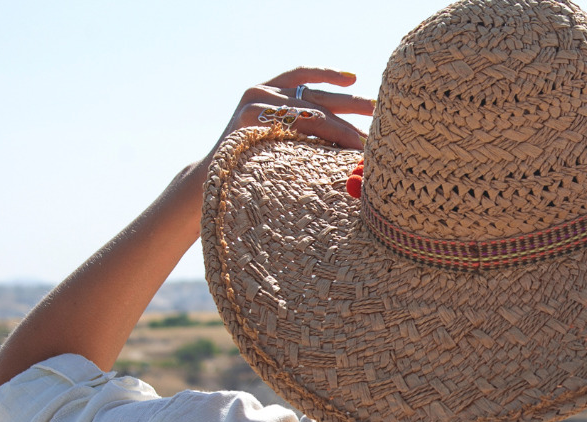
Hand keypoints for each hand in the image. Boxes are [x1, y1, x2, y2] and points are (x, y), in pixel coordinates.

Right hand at [216, 66, 375, 150]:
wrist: (208, 182)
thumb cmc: (245, 165)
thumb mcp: (271, 139)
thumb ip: (296, 128)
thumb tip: (347, 135)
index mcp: (265, 92)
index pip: (300, 74)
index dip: (328, 74)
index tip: (354, 79)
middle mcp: (260, 92)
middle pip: (314, 95)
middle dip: (350, 104)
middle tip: (378, 110)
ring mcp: (255, 105)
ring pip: (311, 113)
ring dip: (342, 129)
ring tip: (364, 142)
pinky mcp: (251, 120)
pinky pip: (297, 128)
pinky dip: (322, 137)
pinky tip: (340, 146)